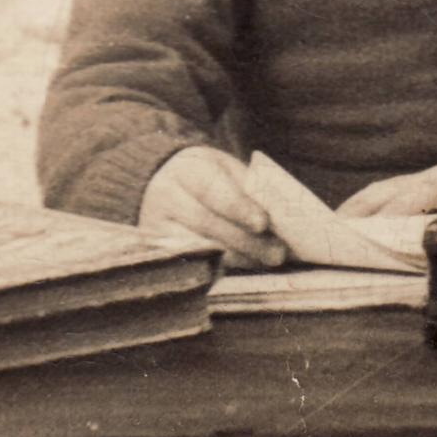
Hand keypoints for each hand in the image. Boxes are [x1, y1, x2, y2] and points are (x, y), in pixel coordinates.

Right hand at [139, 146, 286, 269]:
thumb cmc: (208, 177)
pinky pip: (191, 265)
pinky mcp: (157, 251)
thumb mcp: (226, 170)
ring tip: (266, 261)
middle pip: (206, 223)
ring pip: (200, 248)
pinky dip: (221, 268)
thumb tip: (280, 218)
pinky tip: (244, 267)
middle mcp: (165, 196)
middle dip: (245, 241)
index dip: (238, 207)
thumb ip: (248, 189)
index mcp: (186, 168)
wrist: (167, 184)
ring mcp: (156, 226)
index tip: (263, 224)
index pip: (212, 189)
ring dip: (238, 258)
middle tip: (277, 254)